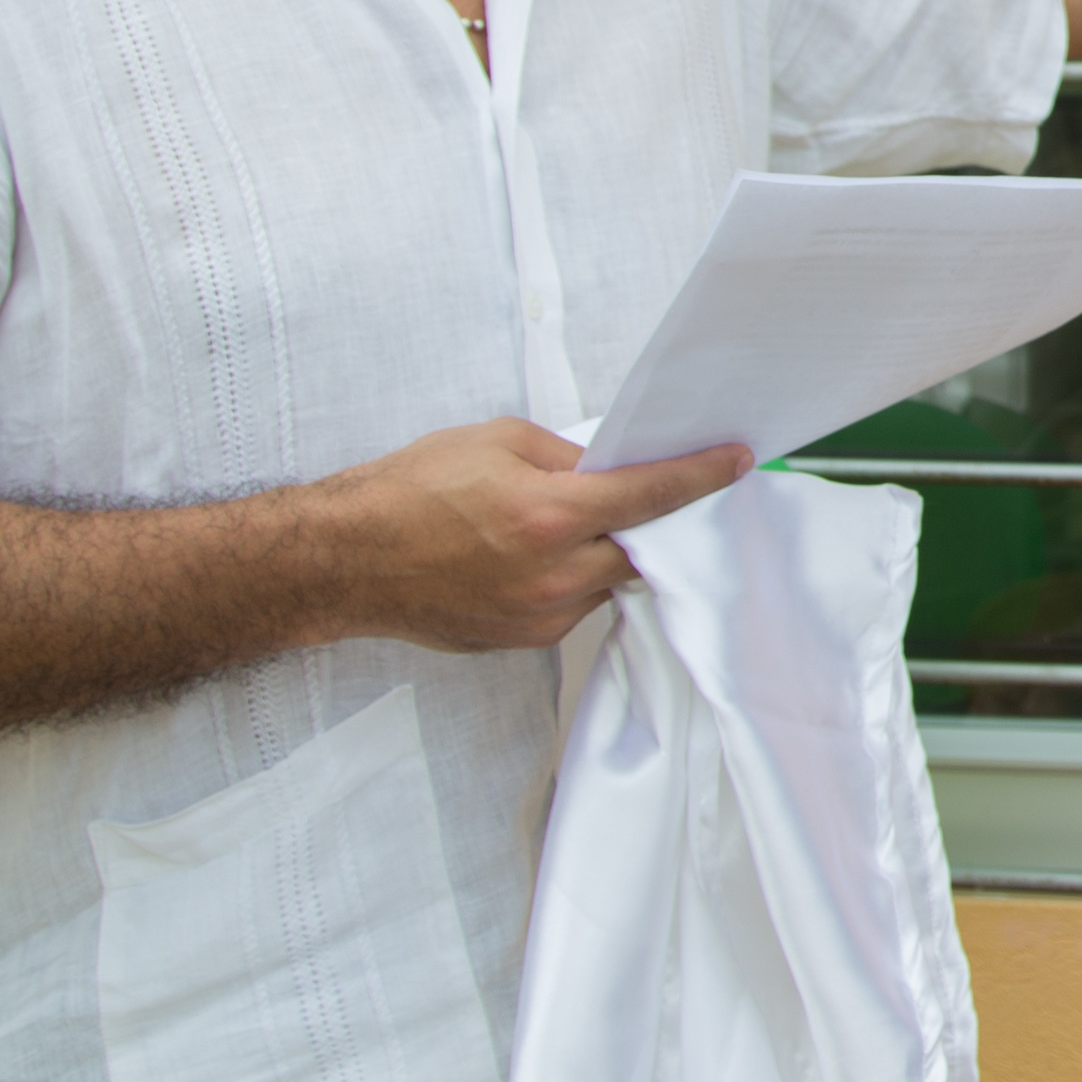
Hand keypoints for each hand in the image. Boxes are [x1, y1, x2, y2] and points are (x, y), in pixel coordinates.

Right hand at [320, 418, 749, 655]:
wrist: (346, 559)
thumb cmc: (408, 491)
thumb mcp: (495, 442)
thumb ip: (565, 456)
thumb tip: (607, 466)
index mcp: (552, 513)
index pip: (652, 494)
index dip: (701, 476)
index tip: (736, 462)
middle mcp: (554, 573)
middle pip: (640, 548)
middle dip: (647, 522)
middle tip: (640, 495)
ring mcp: (539, 614)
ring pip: (605, 581)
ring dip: (602, 553)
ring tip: (563, 525)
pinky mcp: (522, 639)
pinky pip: (572, 606)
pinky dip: (569, 579)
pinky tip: (531, 558)